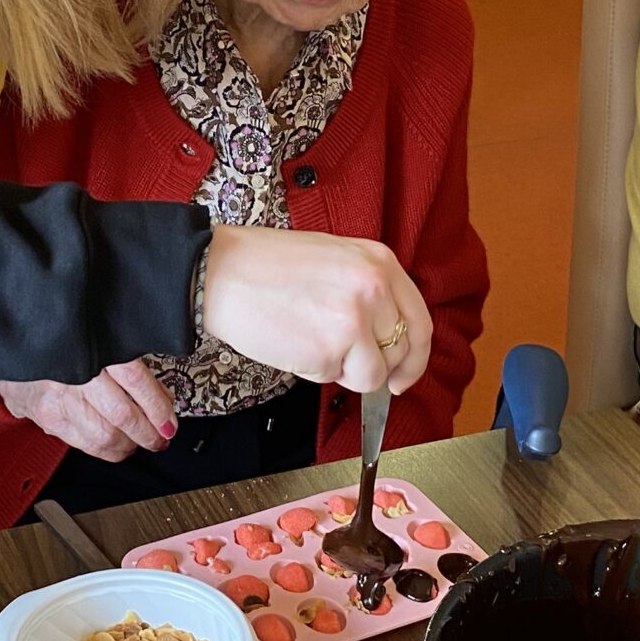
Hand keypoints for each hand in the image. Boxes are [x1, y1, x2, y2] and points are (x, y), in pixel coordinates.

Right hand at [0, 361, 175, 461]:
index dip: (158, 407)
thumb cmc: (61, 345)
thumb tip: (162, 397)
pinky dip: (109, 450)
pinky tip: (118, 445)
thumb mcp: (97, 344)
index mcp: (92, 349)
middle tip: (162, 436)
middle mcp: (75, 375)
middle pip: (122, 414)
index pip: (135, 381)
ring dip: (131, 445)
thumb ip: (128, 367)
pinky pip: (86, 445)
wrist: (15, 350)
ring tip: (142, 442)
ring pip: (105, 436)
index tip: (170, 421)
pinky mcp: (49, 419)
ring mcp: (59, 399)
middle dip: (149, 432)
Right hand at [200, 226, 431, 394]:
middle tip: (346, 362)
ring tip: (311, 341)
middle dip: (377, 367)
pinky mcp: (332, 347)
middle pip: (401, 352)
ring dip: (345, 370)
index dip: (414, 356)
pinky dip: (320, 373)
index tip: (403, 374)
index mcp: (379, 261)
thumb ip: (368, 292)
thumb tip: (386, 340)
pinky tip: (297, 346)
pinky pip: (341, 380)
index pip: (419, 320)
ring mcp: (356, 318)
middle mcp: (375, 286)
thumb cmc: (265, 267)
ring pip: (374, 374)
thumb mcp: (335, 260)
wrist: (220, 273)